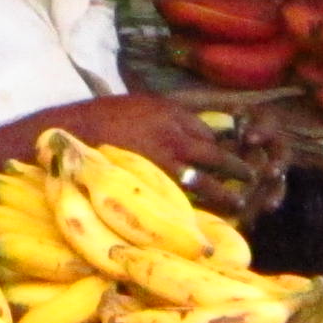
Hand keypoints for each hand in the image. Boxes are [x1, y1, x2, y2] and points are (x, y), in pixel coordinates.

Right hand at [54, 94, 270, 218]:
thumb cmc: (98, 119)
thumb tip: (185, 130)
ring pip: (209, 182)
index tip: (228, 159)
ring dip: (228, 194)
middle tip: (251, 179)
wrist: (70, 135)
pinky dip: (200, 209)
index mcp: (171, 112)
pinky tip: (207, 218)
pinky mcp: (154, 184)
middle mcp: (174, 134)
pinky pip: (187, 200)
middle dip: (239, 169)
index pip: (209, 133)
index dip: (223, 148)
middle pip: (219, 156)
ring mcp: (166, 161)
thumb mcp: (136, 104)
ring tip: (239, 204)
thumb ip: (163, 116)